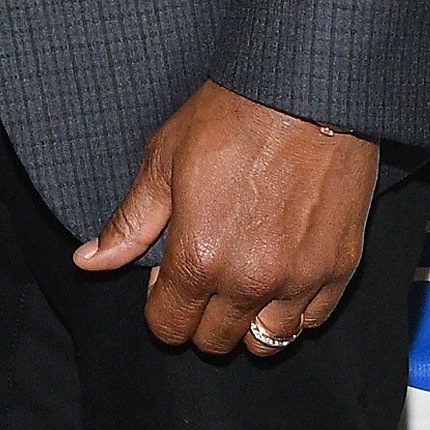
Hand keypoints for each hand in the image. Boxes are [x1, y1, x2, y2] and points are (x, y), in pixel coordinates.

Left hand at [73, 79, 378, 357]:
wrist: (304, 87)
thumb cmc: (232, 115)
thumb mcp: (164, 160)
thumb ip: (130, 222)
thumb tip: (89, 261)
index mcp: (199, 259)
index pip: (169, 326)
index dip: (159, 306)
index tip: (165, 280)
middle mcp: (250, 281)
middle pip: (215, 341)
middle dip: (199, 316)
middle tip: (203, 274)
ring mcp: (300, 279)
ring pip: (267, 341)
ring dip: (248, 320)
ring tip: (243, 281)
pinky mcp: (341, 266)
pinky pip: (313, 318)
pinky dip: (295, 307)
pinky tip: (282, 273)